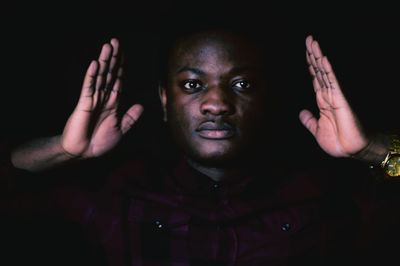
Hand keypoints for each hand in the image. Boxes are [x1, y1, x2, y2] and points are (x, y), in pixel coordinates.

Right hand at [61, 38, 142, 157]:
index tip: (124, 53)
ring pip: (100, 76)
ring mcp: (93, 99)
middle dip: (113, 58)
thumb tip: (141, 106)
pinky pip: (89, 88)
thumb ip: (130, 118)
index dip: (121, 67)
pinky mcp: (84, 105)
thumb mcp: (120, 129)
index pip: (118, 80)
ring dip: (104, 61)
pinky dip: (92, 76)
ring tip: (107, 46)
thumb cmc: (99, 142)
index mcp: (112, 102)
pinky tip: (95, 64)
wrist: (84, 153)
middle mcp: (103, 98)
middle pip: (109, 74)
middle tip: (115, 41)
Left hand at [299, 35, 367, 157]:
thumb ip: (309, 121)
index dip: (310, 65)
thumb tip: (301, 113)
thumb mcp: (317, 129)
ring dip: (318, 57)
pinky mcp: (340, 101)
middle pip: (318, 71)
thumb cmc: (337, 141)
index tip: (306, 51)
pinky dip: (327, 71)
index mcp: (322, 101)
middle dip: (313, 55)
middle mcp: (328, 95)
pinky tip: (323, 59)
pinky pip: (333, 83)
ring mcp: (334, 96)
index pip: (315, 78)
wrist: (349, 151)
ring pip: (325, 73)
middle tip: (309, 39)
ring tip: (313, 43)